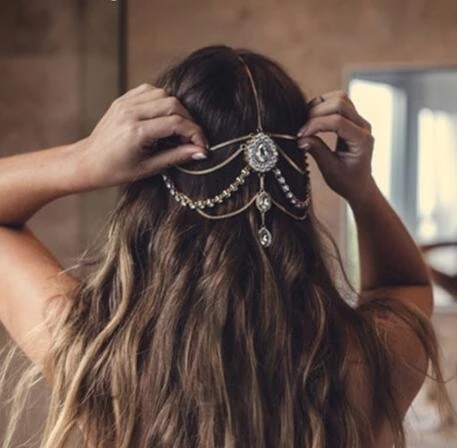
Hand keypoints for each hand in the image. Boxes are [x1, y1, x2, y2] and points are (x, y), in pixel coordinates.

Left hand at [79, 84, 207, 187]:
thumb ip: (176, 156)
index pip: (176, 123)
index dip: (195, 133)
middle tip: (191, 139)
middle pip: (173, 104)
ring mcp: (125, 103)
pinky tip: (164, 118)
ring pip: (163, 94)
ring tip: (177, 129)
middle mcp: (130, 112)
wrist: (87, 162)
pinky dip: (162, 101)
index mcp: (135, 132)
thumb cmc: (116, 170)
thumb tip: (201, 152)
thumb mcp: (149, 168)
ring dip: (177, 109)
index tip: (202, 146)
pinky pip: (150, 91)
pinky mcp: (123, 99)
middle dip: (188, 121)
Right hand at [297, 91, 374, 204]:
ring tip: (306, 121)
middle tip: (302, 129)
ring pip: (340, 98)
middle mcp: (363, 126)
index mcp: (361, 140)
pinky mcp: (352, 119)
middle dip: (316, 112)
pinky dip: (323, 105)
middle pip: (340, 103)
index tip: (300, 134)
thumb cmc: (346, 181)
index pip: (338, 121)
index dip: (316, 124)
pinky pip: (339, 102)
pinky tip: (312, 118)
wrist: (358, 185)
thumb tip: (301, 138)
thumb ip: (317, 150)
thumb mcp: (330, 169)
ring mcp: (359, 121)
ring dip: (320, 105)